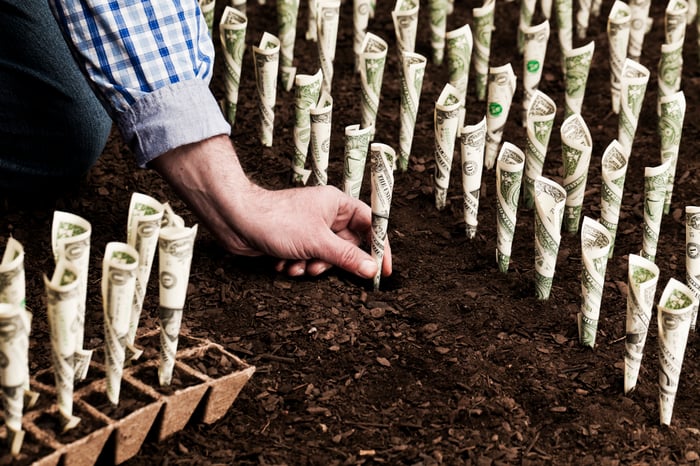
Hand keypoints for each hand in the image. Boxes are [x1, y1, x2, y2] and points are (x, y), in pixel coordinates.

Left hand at [150, 135, 391, 278]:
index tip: (384, 269)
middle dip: (334, 262)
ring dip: (314, 266)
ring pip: (327, 255)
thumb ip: (347, 257)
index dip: (379, 246)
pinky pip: (309, 258)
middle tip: (322, 268)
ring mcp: (310, 227)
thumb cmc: (276, 220)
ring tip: (298, 266)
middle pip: (348, 244)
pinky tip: (283, 265)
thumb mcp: (317, 243)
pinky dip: (299, 265)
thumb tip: (372, 269)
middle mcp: (326, 214)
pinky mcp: (295, 240)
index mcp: (337, 203)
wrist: (236, 220)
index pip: (370, 224)